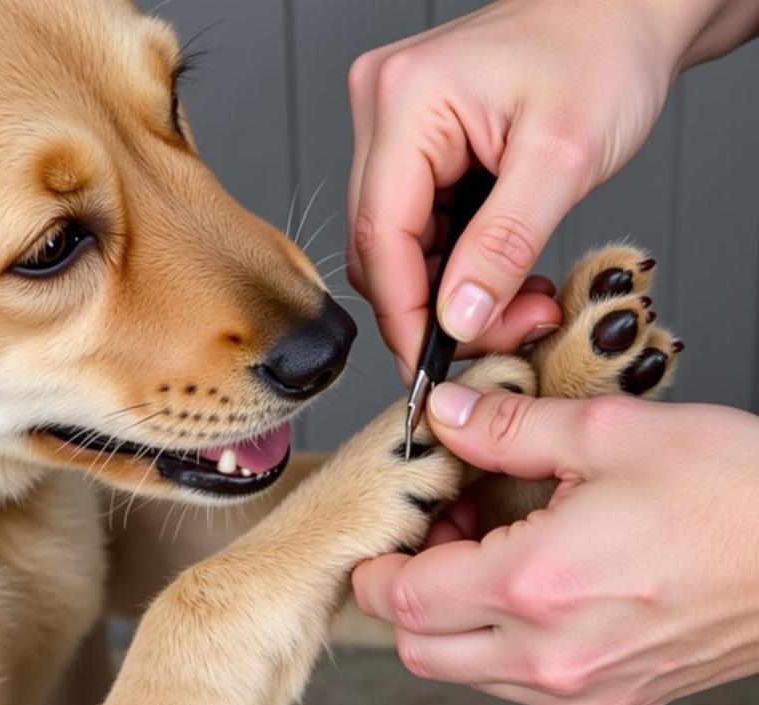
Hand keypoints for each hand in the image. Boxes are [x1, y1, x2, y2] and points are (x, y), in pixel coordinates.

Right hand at [346, 0, 755, 374]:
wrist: (623, 12)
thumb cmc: (603, 51)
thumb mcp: (563, 158)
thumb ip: (503, 245)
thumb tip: (457, 319)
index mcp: (407, 102)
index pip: (380, 235)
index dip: (404, 314)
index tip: (431, 369)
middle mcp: (384, 113)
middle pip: (383, 247)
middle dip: (438, 307)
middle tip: (508, 330)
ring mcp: (396, 130)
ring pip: (400, 247)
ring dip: (453, 292)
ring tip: (521, 303)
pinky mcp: (417, 148)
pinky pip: (422, 229)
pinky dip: (460, 266)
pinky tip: (503, 274)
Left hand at [353, 386, 758, 704]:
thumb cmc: (731, 494)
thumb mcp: (608, 434)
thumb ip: (508, 426)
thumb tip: (446, 413)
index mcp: (538, 587)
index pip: (405, 600)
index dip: (377, 564)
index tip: (388, 532)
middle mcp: (554, 657)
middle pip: (421, 648)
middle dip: (407, 592)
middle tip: (438, 531)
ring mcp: (585, 691)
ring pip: (467, 669)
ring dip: (453, 615)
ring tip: (489, 546)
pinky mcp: (613, 700)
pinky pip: (520, 683)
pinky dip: (500, 638)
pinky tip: (531, 582)